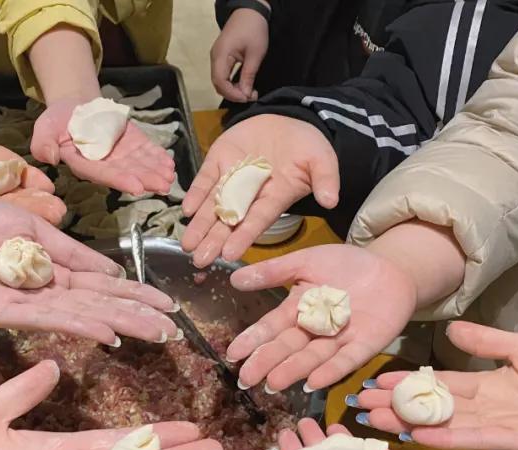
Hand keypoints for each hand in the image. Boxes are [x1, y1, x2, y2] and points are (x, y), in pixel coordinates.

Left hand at [0, 196, 178, 344]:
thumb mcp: (31, 225)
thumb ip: (71, 252)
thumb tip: (113, 272)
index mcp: (53, 271)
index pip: (104, 287)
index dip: (137, 295)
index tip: (169, 306)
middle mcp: (44, 293)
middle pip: (100, 306)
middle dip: (137, 316)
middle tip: (173, 330)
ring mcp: (24, 305)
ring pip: (81, 315)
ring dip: (118, 324)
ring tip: (152, 332)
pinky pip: (46, 318)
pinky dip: (78, 324)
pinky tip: (105, 332)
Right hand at [31, 99, 175, 195]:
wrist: (74, 108)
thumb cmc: (57, 121)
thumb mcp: (44, 128)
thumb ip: (43, 144)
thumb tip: (50, 158)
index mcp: (83, 164)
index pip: (103, 174)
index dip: (120, 180)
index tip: (137, 187)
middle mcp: (105, 165)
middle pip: (127, 173)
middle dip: (146, 179)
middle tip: (163, 185)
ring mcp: (120, 156)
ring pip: (140, 165)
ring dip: (156, 171)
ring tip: (170, 176)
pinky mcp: (131, 144)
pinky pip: (146, 152)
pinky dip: (158, 157)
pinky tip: (170, 163)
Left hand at [181, 115, 338, 266]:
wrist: (289, 121)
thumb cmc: (308, 147)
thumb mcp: (322, 161)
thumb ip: (325, 180)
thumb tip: (331, 200)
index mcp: (274, 198)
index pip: (257, 221)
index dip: (243, 237)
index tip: (229, 254)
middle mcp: (250, 195)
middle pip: (230, 221)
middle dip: (214, 240)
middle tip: (199, 260)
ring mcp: (232, 178)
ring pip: (213, 205)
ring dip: (200, 225)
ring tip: (188, 245)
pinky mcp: (219, 161)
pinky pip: (206, 180)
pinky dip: (196, 194)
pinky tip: (187, 210)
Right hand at [211, 6, 269, 101]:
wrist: (250, 11)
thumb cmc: (253, 29)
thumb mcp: (255, 54)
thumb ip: (249, 75)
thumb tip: (245, 94)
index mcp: (221, 54)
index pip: (220, 81)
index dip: (232, 94)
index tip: (246, 98)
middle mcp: (215, 57)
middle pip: (217, 84)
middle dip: (233, 94)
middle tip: (250, 96)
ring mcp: (216, 57)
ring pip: (220, 81)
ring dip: (232, 90)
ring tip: (248, 92)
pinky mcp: (221, 57)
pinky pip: (222, 75)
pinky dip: (231, 83)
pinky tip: (243, 85)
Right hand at [226, 245, 414, 391]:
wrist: (391, 268)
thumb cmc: (347, 264)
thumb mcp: (306, 261)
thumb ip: (274, 271)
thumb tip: (235, 278)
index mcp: (297, 309)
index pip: (271, 327)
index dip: (253, 340)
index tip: (233, 354)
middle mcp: (314, 330)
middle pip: (288, 347)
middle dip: (267, 362)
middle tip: (247, 379)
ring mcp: (339, 340)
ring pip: (312, 357)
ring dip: (293, 370)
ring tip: (274, 382)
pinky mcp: (364, 346)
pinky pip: (345, 360)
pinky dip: (330, 371)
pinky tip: (314, 382)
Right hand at [356, 322, 517, 449]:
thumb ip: (488, 341)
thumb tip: (451, 328)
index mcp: (491, 382)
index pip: (440, 382)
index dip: (409, 382)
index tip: (377, 380)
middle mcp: (487, 405)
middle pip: (432, 405)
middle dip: (396, 404)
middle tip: (359, 402)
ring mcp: (495, 424)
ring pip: (442, 422)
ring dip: (406, 421)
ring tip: (372, 418)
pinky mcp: (509, 441)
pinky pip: (468, 437)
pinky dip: (441, 436)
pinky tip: (414, 433)